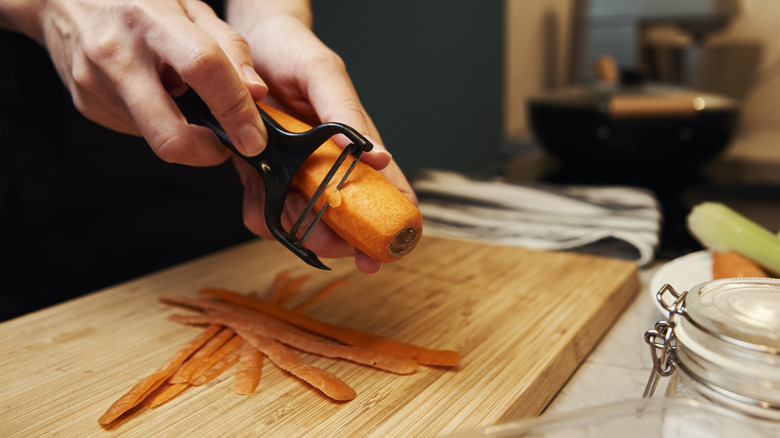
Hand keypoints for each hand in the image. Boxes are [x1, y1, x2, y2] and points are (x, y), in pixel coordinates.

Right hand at [10, 0, 268, 164]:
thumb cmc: (137, 0)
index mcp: (150, 20)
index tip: (255, 138)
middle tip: (228, 142)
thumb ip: (228, 47)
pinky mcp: (87, 106)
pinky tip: (157, 95)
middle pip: (170, 135)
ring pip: (156, 139)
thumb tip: (256, 94)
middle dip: (208, 153)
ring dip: (186, 133)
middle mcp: (116, 55)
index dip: (235, 109)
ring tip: (185, 98)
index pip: (203, 69)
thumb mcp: (189, 6)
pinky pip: (138, 131)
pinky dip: (160, 122)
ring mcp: (95, 85)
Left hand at [227, 0, 417, 272]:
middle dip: (336, 238)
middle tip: (324, 237)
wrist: (242, 43)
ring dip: (296, 229)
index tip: (383, 253)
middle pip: (346, 221)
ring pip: (305, 224)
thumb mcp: (323, 74)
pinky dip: (261, 214)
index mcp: (356, 146)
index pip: (388, 191)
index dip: (391, 226)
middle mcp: (329, 166)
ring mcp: (296, 174)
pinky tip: (259, 197)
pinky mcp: (263, 175)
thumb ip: (347, 115)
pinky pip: (265, 211)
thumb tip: (378, 157)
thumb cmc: (293, 51)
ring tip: (286, 209)